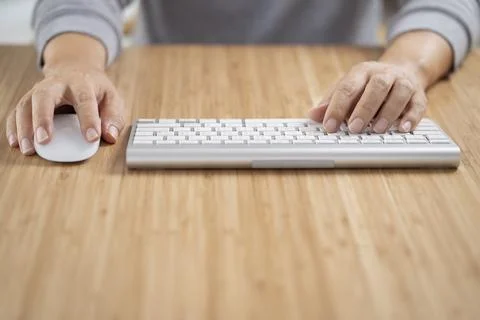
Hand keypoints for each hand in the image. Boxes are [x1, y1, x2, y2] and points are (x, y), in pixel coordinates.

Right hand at [6, 62, 124, 154]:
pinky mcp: (29, 99)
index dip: (89, 119)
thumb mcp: (112, 98)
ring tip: (28, 148)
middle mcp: (57, 85)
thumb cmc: (95, 89)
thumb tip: (110, 136)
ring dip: (24, 128)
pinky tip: (15, 143)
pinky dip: (14, 127)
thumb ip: (113, 117)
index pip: (85, 100)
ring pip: (26, 104)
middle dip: (43, 118)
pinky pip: (17, 112)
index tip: (91, 137)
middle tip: (44, 140)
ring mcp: (39, 90)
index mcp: (82, 84)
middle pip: (44, 96)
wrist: (75, 69)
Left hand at [308, 61, 427, 133]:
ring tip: (377, 130)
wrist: (403, 70)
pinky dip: (411, 117)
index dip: (337, 108)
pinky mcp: (419, 95)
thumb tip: (313, 115)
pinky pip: (418, 104)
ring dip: (388, 113)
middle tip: (354, 128)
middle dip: (364, 108)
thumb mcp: (347, 89)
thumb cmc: (367, 86)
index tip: (330, 125)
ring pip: (399, 93)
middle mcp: (384, 74)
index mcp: (362, 72)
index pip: (348, 88)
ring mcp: (403, 83)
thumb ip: (330, 102)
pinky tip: (403, 129)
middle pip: (376, 87)